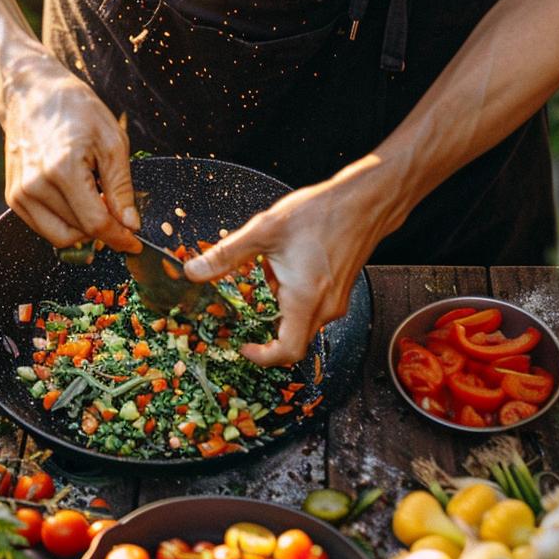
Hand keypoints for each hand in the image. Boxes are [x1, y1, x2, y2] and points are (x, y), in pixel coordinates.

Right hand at [0, 56, 141, 253]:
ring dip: (83, 227)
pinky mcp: (14, 198)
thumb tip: (130, 225)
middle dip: (103, 228)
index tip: (134, 243)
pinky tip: (74, 197)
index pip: (95, 223)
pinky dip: (65, 222)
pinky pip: (46, 228)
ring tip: (92, 198)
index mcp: (62, 170)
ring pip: (61, 237)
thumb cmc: (75, 110)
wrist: (31, 93)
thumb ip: (121, 188)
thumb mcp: (112, 142)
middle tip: (114, 206)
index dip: (119, 237)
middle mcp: (35, 186)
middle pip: (79, 232)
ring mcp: (20, 194)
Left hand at [184, 160, 405, 366]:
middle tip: (252, 297)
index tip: (245, 347)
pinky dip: (295, 295)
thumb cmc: (321, 213)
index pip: (286, 352)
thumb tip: (193, 272)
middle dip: (267, 324)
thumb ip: (226, 256)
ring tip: (275, 266)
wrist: (366, 201)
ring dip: (280, 304)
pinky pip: (313, 308)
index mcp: (304, 299)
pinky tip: (292, 263)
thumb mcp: (264, 231)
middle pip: (292, 339)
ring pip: (301, 321)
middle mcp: (325, 308)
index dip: (262, 357)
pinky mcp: (341, 293)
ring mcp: (337, 302)